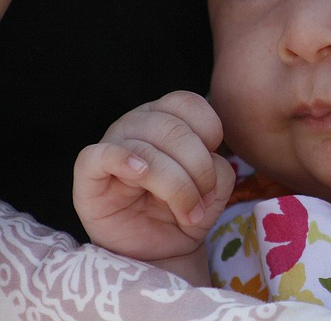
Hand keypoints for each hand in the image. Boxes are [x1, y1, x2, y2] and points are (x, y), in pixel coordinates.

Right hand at [73, 91, 234, 267]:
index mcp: (167, 117)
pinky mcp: (88, 177)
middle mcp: (138, 124)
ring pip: (145, 149)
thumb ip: (218, 167)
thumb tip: (206, 160)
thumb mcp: (216, 187)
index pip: (188, 104)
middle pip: (173, 129)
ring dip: (177, 187)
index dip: (210, 134)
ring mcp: (112, 147)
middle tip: (203, 203)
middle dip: (199, 170)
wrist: (159, 252)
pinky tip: (139, 174)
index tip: (214, 169)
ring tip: (188, 214)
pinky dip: (120, 160)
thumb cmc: (186, 210)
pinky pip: (97, 156)